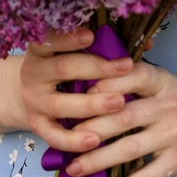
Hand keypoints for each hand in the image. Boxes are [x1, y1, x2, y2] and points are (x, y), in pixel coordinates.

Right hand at [19, 26, 149, 154]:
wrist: (31, 94)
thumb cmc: (64, 69)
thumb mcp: (74, 53)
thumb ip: (106, 46)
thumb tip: (146, 43)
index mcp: (42, 49)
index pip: (51, 38)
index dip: (70, 37)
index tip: (92, 36)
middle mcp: (33, 73)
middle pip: (63, 68)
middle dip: (96, 68)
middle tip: (125, 67)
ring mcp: (33, 101)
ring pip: (60, 104)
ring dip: (91, 104)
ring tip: (119, 103)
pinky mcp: (36, 126)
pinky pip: (54, 136)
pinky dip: (74, 140)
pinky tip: (95, 140)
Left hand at [60, 57, 176, 176]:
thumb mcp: (164, 84)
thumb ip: (132, 84)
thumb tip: (84, 92)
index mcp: (161, 81)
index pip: (130, 77)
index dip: (103, 84)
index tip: (75, 93)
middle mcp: (168, 105)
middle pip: (123, 115)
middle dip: (90, 128)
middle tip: (61, 138)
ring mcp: (174, 134)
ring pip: (130, 147)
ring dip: (98, 160)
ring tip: (72, 170)